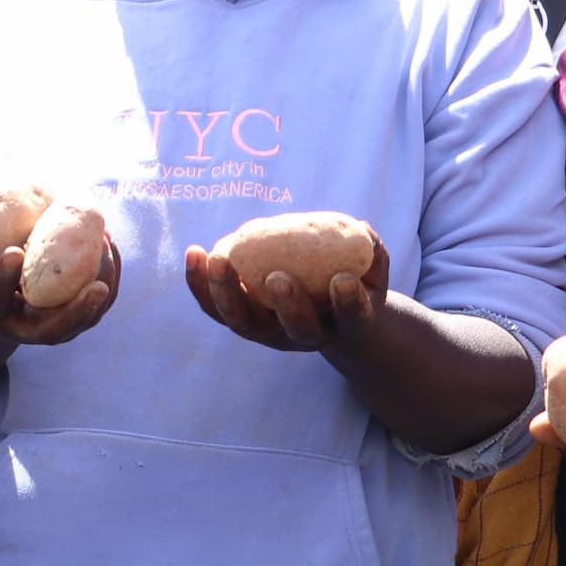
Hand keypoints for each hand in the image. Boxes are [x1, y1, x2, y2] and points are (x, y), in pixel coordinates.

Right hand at [0, 243, 117, 346]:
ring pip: (83, 318)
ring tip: (106, 245)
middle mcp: (19, 328)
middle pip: (53, 328)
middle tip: (95, 284)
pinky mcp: (70, 321)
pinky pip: (96, 305)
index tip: (12, 253)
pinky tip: (109, 246)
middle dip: (76, 310)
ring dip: (101, 286)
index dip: (2, 279)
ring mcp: (48, 328)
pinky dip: (107, 278)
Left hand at [184, 229, 389, 352]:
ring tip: (217, 259)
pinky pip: (216, 309)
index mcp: (346, 324)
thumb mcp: (370, 268)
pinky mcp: (241, 320)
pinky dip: (201, 285)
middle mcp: (306, 335)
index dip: (348, 303)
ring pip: (245, 322)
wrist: (325, 310)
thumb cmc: (352, 278)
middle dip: (287, 304)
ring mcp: (269, 332)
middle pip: (296, 328)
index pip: (352, 319)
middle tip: (278, 278)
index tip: (344, 280)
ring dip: (228, 293)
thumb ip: (371, 251)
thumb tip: (359, 229)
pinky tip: (195, 253)